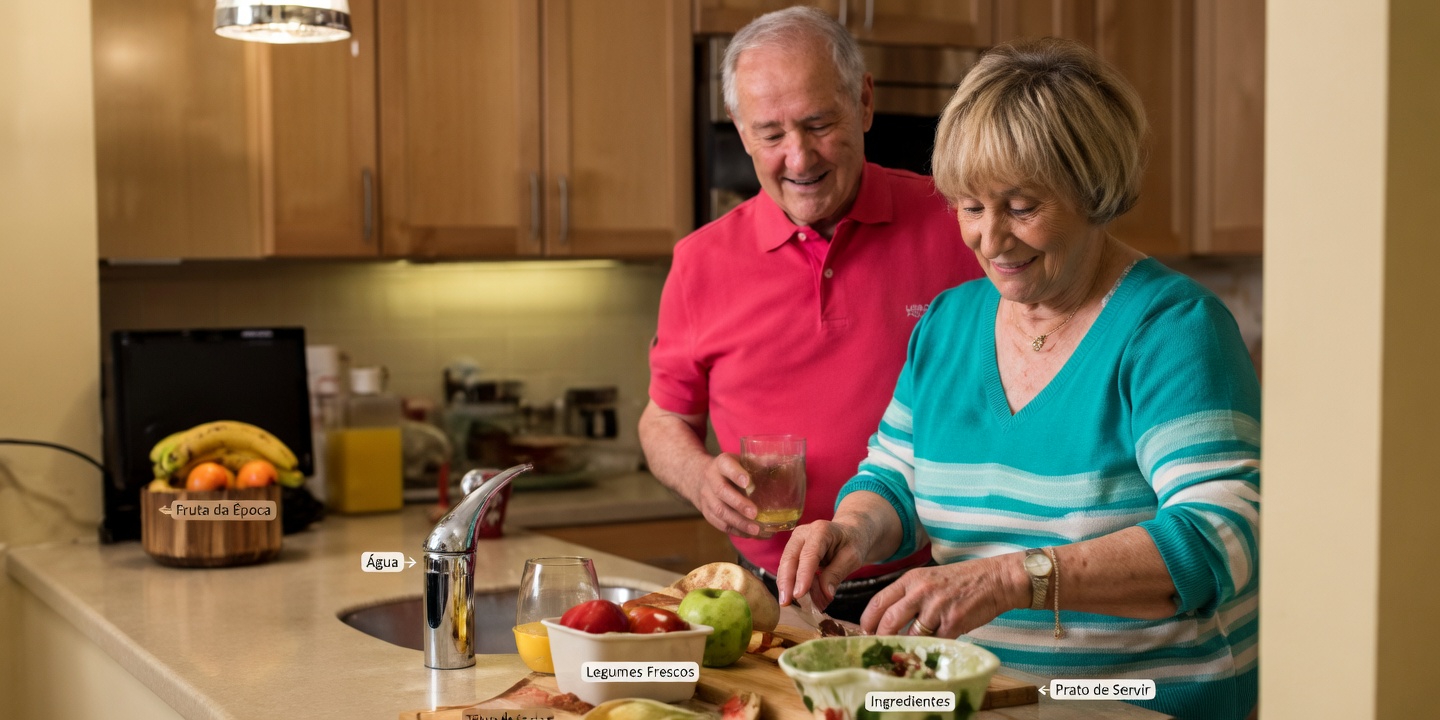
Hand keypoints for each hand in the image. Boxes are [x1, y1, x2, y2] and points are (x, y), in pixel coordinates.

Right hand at [690, 452, 770, 538]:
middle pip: (722, 492)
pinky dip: (736, 531)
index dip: (736, 474)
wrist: (702, 478)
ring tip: (756, 530)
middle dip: (738, 504)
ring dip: (739, 522)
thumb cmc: (731, 470)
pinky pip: (720, 524)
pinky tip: (751, 534)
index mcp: (721, 464)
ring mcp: (707, 498)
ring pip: (720, 511)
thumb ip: (761, 462)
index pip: (726, 466)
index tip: (748, 482)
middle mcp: (711, 480)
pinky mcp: (708, 513)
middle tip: (755, 513)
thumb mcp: (742, 461)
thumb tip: (782, 461)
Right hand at [775, 519, 868, 607]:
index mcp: (821, 530)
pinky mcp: (793, 551)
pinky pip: (788, 568)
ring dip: (786, 585)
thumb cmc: (853, 543)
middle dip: (786, 582)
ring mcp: (795, 541)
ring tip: (788, 604)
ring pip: (785, 564)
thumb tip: (825, 594)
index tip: (799, 594)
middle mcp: (804, 533)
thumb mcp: (852, 558)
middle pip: (790, 558)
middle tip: (786, 603)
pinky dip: (791, 584)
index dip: (803, 575)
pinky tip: (793, 598)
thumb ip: (837, 574)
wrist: (850, 533)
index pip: (809, 554)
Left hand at [859, 557, 1017, 636]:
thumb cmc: (960, 581)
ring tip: (904, 654)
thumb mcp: (928, 578)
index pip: (878, 601)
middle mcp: (921, 591)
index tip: (864, 633)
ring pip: (911, 635)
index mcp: (911, 579)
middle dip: (881, 639)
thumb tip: (886, 620)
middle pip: (889, 620)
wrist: (994, 579)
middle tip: (879, 649)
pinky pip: (935, 642)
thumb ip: (908, 595)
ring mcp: (937, 607)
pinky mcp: (954, 622)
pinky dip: (930, 649)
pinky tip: (930, 651)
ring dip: (907, 647)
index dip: (867, 621)